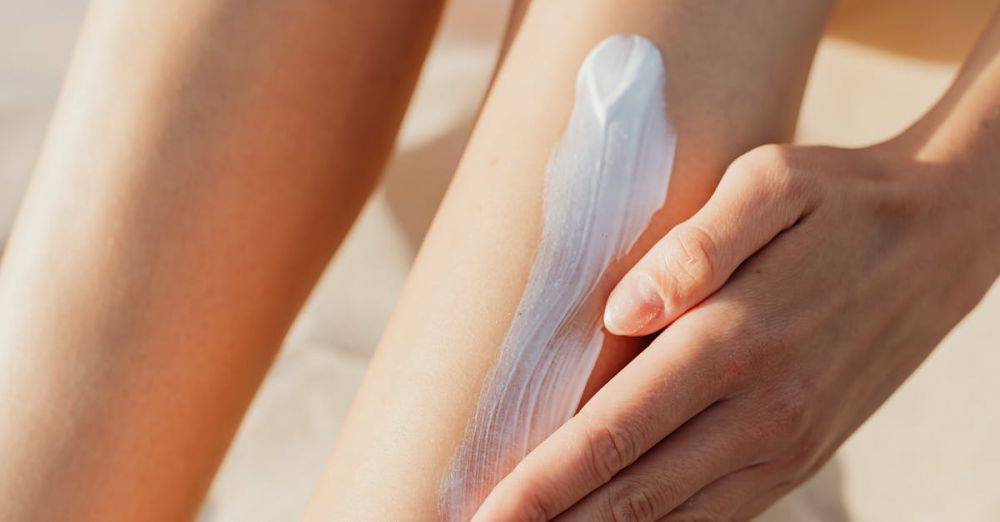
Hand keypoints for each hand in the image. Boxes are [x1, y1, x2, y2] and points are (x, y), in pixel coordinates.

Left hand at [472, 142, 999, 520]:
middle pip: (634, 495)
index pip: (613, 431)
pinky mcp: (801, 455)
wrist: (944, 235)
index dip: (542, 482)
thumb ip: (695, 248)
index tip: (483, 512)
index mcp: (736, 338)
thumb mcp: (771, 184)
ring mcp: (786, 442)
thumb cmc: (841, 199)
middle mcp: (761, 409)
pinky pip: (722, 516)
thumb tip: (621, 310)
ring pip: (676, 521)